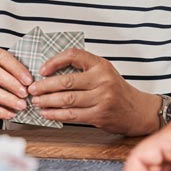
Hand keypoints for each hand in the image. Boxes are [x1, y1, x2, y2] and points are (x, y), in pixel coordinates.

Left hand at [27, 48, 160, 135]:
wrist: (138, 111)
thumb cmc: (117, 90)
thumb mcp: (104, 72)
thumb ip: (83, 70)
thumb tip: (50, 73)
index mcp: (101, 65)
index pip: (73, 55)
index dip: (54, 61)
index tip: (42, 69)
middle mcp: (102, 80)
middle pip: (66, 81)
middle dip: (45, 86)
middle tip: (32, 89)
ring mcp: (102, 98)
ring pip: (67, 100)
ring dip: (47, 101)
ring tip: (36, 101)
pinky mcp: (99, 115)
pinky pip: (72, 115)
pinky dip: (56, 115)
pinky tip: (46, 113)